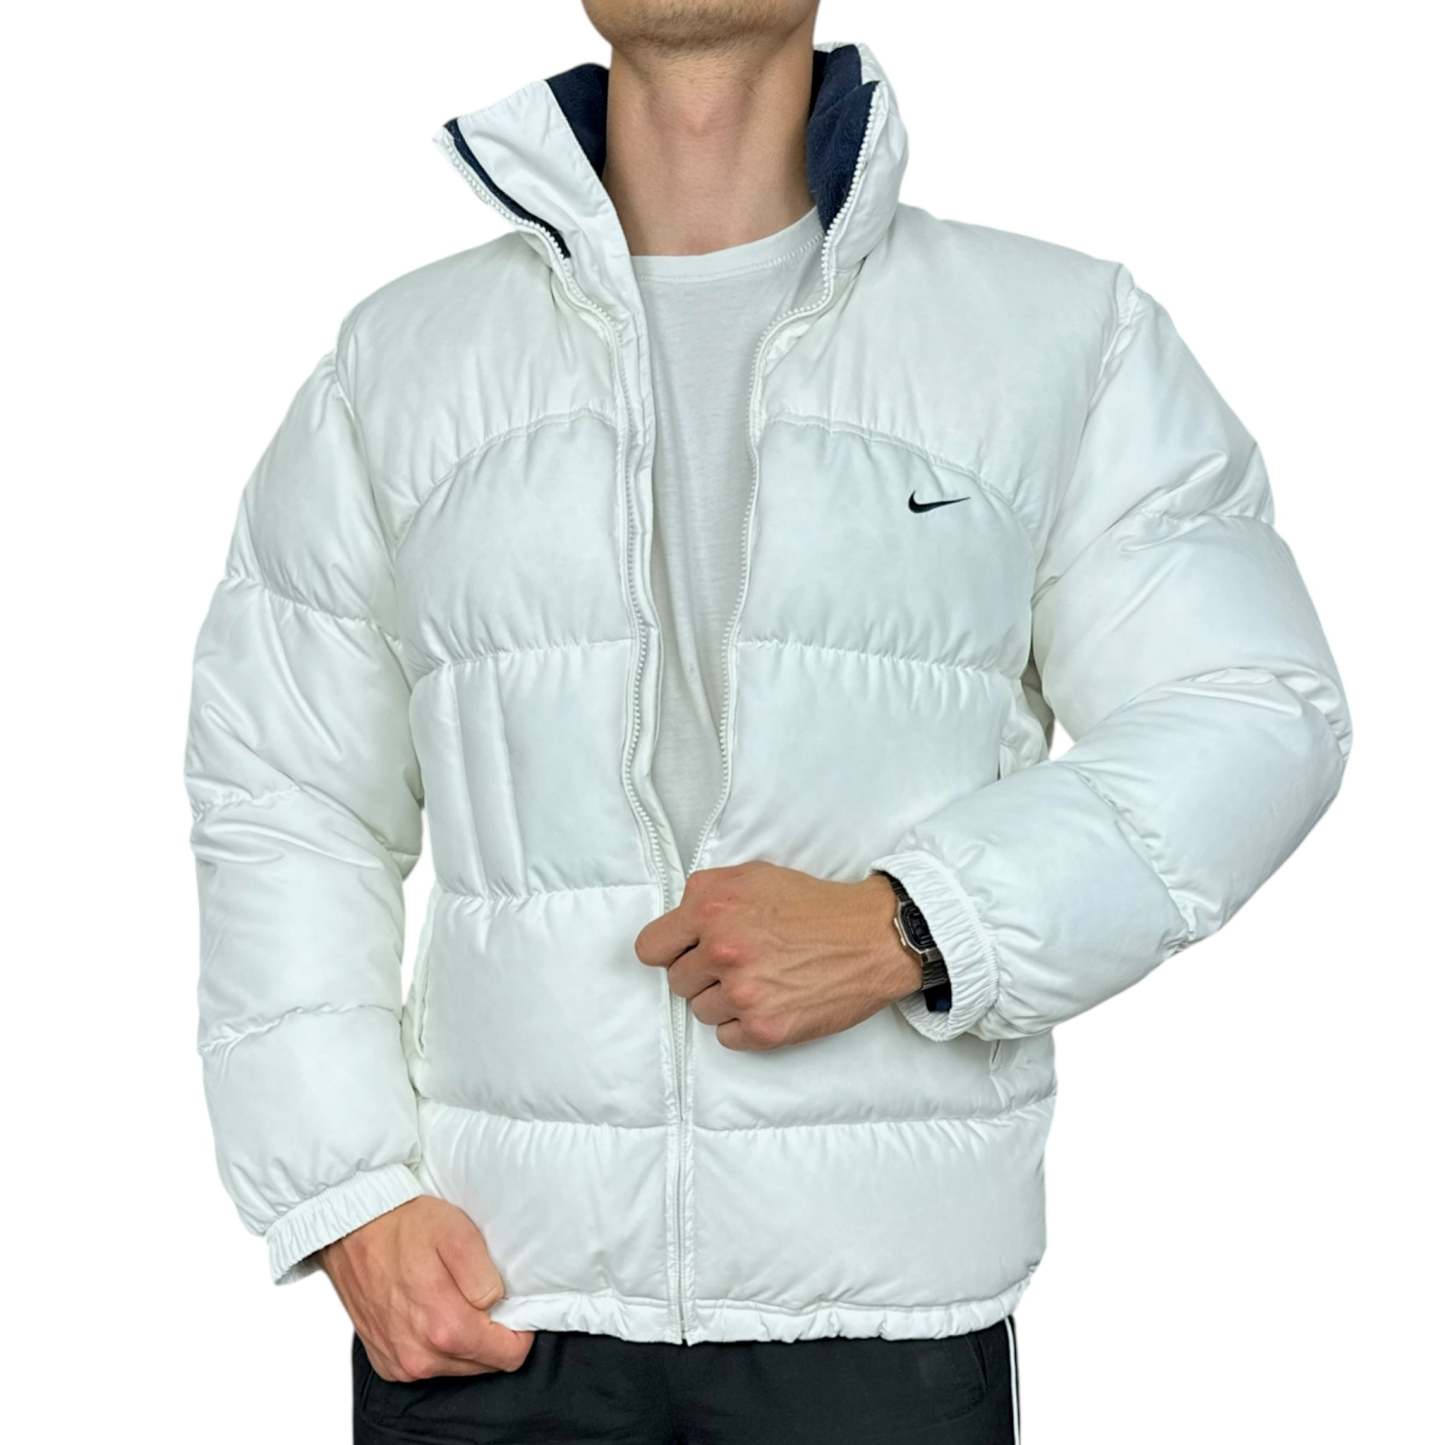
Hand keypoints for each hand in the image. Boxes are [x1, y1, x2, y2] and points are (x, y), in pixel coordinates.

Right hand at [318, 1195, 533, 1381]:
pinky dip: (436, 1345)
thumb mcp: (458, 1233)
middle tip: (477, 1295)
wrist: (351, 1228)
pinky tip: (426, 1310)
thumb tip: (498, 1304)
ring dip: (462, 1339)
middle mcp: (421, 1357)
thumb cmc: (404, 1227)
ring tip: (450, 1298)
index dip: (519, 1330)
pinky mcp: (385, 1363)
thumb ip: (484, 1276)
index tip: (511, 1305)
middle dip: (490, 1334)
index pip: (508, 1356)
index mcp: (445, 1328)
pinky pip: (429, 1366)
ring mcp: (400, 1364)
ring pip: (457, 1367)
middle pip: (484, 1364)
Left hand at [634, 862, 921, 1050]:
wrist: (873, 938)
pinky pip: (726, 1036)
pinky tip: (771, 1002)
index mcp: (710, 907)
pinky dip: (743, 1025)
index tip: (688, 951)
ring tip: (762, 980)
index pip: (649, 948)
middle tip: (740, 962)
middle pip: (678, 981)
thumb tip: (678, 924)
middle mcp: (721, 949)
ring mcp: (742, 992)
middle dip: (703, 973)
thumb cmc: (816, 906)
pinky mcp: (763, 1028)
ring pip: (701, 1010)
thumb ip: (707, 895)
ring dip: (724, 1000)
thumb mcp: (753, 876)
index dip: (670, 949)